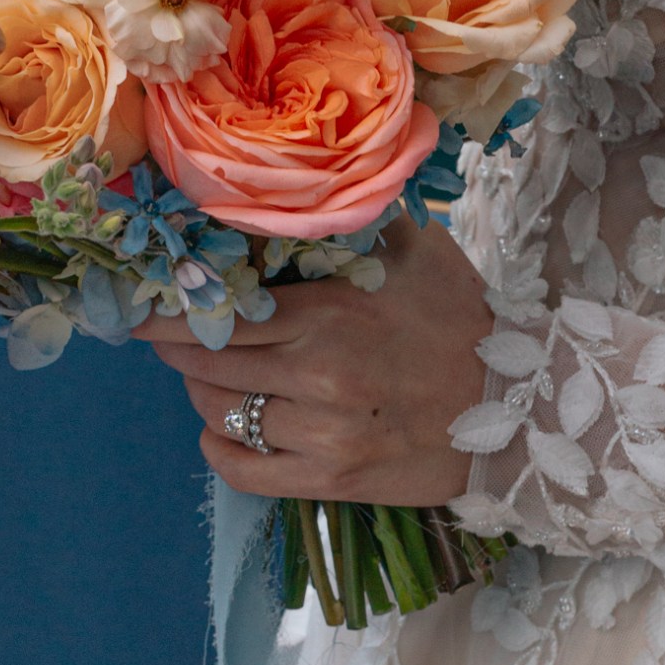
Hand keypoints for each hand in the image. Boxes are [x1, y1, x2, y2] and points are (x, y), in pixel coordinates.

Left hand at [142, 217, 494, 504]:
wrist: (520, 408)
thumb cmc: (465, 320)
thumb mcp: (419, 250)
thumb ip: (357, 220)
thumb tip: (307, 185)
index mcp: (333, 313)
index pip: (221, 311)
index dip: (170, 308)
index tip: (144, 302)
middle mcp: (319, 375)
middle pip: (205, 361)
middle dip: (177, 345)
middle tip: (170, 332)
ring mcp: (323, 433)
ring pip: (218, 411)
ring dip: (200, 391)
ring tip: (206, 375)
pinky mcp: (331, 480)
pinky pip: (242, 469)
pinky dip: (219, 446)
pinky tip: (223, 427)